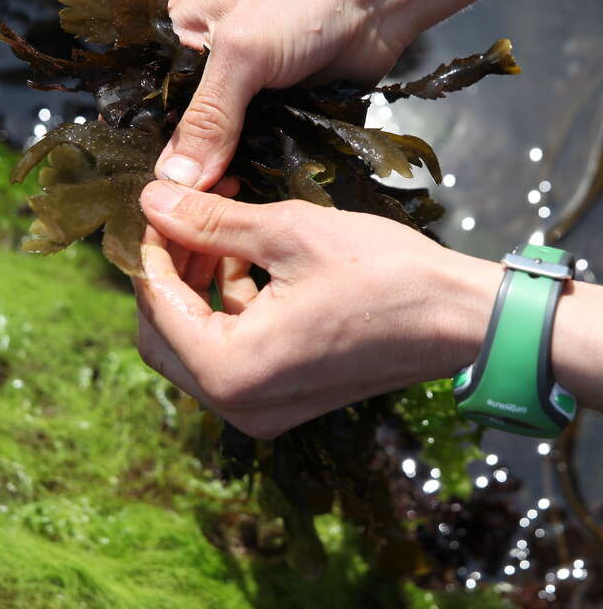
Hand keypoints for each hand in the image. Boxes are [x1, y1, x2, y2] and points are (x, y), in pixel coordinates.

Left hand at [135, 180, 499, 437]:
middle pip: (165, 335)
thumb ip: (209, 220)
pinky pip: (234, 352)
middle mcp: (238, 405)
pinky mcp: (286, 397)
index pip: (155, 306)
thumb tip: (150, 200)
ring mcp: (264, 408)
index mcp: (230, 371)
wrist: (459, 318)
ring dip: (199, 283)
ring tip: (225, 224)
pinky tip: (252, 258)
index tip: (164, 204)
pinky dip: (231, 305)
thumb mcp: (287, 233)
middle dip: (170, 270)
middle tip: (190, 216)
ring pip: (197, 342)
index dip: (152, 248)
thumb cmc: (384, 274)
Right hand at [156, 0, 409, 189]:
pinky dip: (255, 175)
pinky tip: (249, 201)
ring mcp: (244, 98)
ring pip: (220, 152)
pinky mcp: (280, 118)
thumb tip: (178, 181)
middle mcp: (205, 72)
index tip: (150, 190)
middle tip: (192, 211)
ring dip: (222, 179)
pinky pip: (258, 156)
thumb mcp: (242, 52)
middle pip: (181, 136)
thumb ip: (208, 117)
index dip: (144, 146)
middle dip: (186, 172)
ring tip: (222, 211)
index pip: (143, 103)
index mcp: (176, 39)